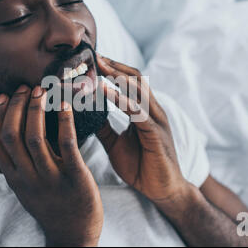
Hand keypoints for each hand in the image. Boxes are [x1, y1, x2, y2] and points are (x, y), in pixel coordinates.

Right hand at [0, 85, 102, 246]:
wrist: (74, 235)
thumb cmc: (51, 205)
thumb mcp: (26, 187)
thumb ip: (18, 164)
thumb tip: (14, 132)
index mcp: (14, 178)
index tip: (4, 96)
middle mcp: (27, 178)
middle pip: (11, 136)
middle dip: (15, 107)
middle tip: (25, 88)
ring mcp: (51, 179)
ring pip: (35, 138)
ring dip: (35, 110)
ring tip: (41, 92)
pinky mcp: (75, 178)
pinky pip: (67, 145)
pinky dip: (65, 122)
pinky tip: (65, 106)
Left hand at [96, 54, 189, 204]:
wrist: (161, 190)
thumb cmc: (141, 166)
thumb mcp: (115, 143)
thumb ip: (104, 127)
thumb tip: (85, 114)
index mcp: (143, 111)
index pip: (129, 82)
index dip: (113, 70)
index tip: (93, 60)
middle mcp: (152, 111)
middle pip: (135, 79)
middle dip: (115, 66)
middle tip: (95, 56)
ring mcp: (156, 121)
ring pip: (138, 90)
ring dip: (118, 76)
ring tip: (99, 67)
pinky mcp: (156, 134)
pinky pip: (138, 112)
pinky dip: (121, 99)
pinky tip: (106, 91)